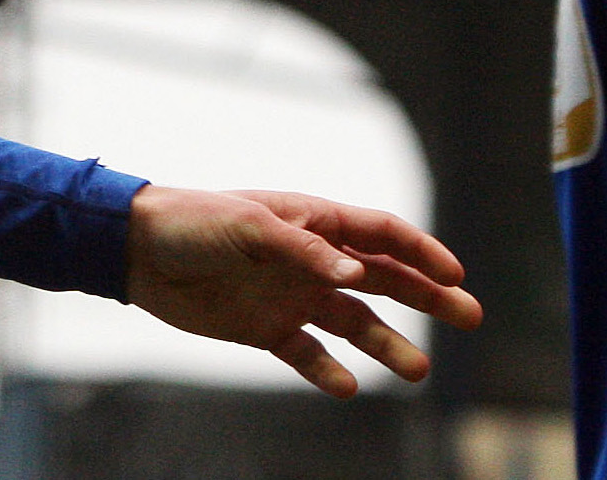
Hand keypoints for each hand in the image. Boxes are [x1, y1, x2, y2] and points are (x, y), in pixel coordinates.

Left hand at [126, 185, 481, 396]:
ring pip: (354, 323)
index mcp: (312, 222)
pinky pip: (309, 354)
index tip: (455, 276)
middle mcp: (311, 260)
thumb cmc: (193, 221)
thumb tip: (359, 273)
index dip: (421, 252)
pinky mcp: (267, 328)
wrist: (136, 251)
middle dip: (427, 297)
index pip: (380, 234)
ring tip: (417, 369)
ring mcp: (292, 295)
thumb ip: (305, 251)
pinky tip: (347, 386)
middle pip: (383, 279)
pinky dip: (329, 371)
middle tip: (469, 317)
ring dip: (386, 344)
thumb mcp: (250, 226)